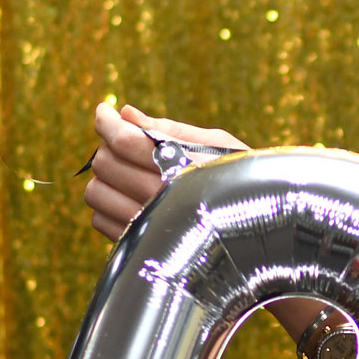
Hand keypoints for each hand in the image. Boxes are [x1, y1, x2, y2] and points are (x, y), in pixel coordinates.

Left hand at [84, 100, 249, 240]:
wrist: (262, 231)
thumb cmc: (243, 177)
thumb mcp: (218, 143)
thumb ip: (169, 128)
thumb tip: (126, 113)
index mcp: (182, 167)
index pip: (124, 140)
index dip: (105, 121)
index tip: (104, 112)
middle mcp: (162, 199)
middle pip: (105, 164)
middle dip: (108, 146)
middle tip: (125, 142)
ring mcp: (148, 226)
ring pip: (96, 193)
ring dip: (105, 177)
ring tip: (128, 172)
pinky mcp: (139, 246)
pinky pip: (99, 220)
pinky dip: (108, 205)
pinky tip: (130, 197)